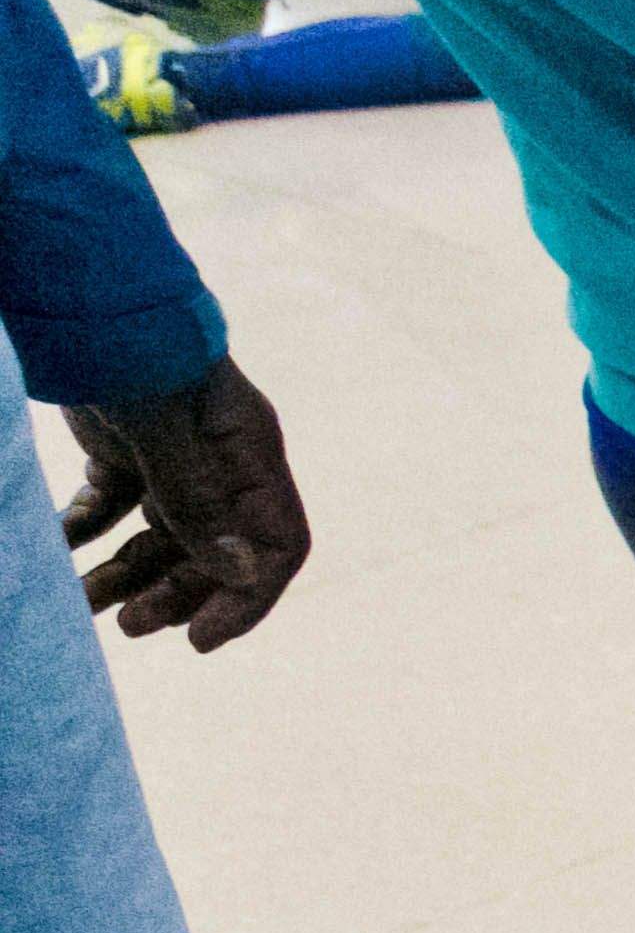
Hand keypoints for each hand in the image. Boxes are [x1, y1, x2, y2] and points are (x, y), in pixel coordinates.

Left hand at [60, 359, 310, 649]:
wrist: (79, 293)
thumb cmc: (131, 350)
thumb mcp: (162, 430)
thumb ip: (199, 501)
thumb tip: (242, 576)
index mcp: (249, 458)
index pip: (274, 547)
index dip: (246, 599)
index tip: (199, 640)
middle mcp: (221, 467)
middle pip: (214, 554)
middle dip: (172, 595)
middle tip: (126, 626)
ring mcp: (175, 461)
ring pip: (161, 540)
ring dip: (125, 575)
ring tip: (82, 602)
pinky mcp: (127, 453)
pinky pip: (115, 511)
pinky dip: (90, 534)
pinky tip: (61, 549)